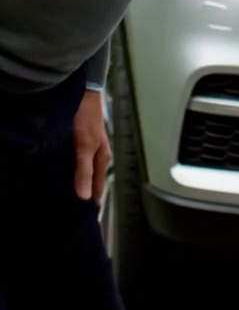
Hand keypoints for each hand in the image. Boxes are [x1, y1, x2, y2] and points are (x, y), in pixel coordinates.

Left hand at [73, 89, 110, 207]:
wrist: (85, 91)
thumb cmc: (87, 117)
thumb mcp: (84, 146)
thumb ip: (84, 171)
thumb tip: (84, 197)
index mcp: (102, 158)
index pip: (99, 187)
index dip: (93, 202)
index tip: (86, 217)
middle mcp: (99, 154)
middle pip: (94, 180)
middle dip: (87, 194)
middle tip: (76, 210)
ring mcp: (91, 146)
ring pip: (86, 170)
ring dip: (81, 181)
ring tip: (70, 194)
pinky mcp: (82, 140)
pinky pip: (79, 161)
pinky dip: (74, 169)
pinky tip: (65, 171)